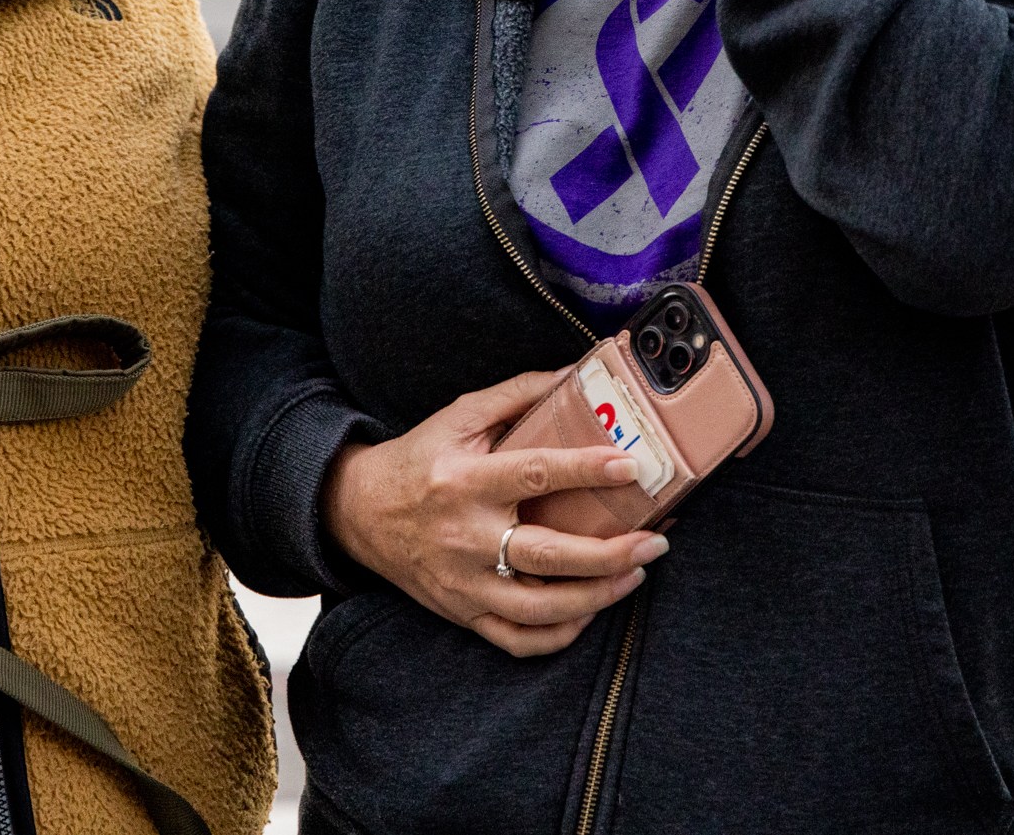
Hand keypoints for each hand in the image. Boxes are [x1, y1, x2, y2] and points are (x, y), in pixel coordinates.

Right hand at [320, 370, 668, 657]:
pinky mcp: (462, 613)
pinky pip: (519, 640)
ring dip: (597, 597)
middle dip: (609, 554)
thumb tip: (574, 373)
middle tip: (654, 542)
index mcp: (463, 480)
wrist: (359, 511)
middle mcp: (464, 536)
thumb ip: (516, 395)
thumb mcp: (459, 416)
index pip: (532, 474)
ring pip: (540, 608)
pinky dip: (560, 633)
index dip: (584, 470)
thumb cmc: (419, 458)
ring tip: (634, 575)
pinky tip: (589, 610)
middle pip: (546, 555)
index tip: (630, 466)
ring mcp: (463, 583)